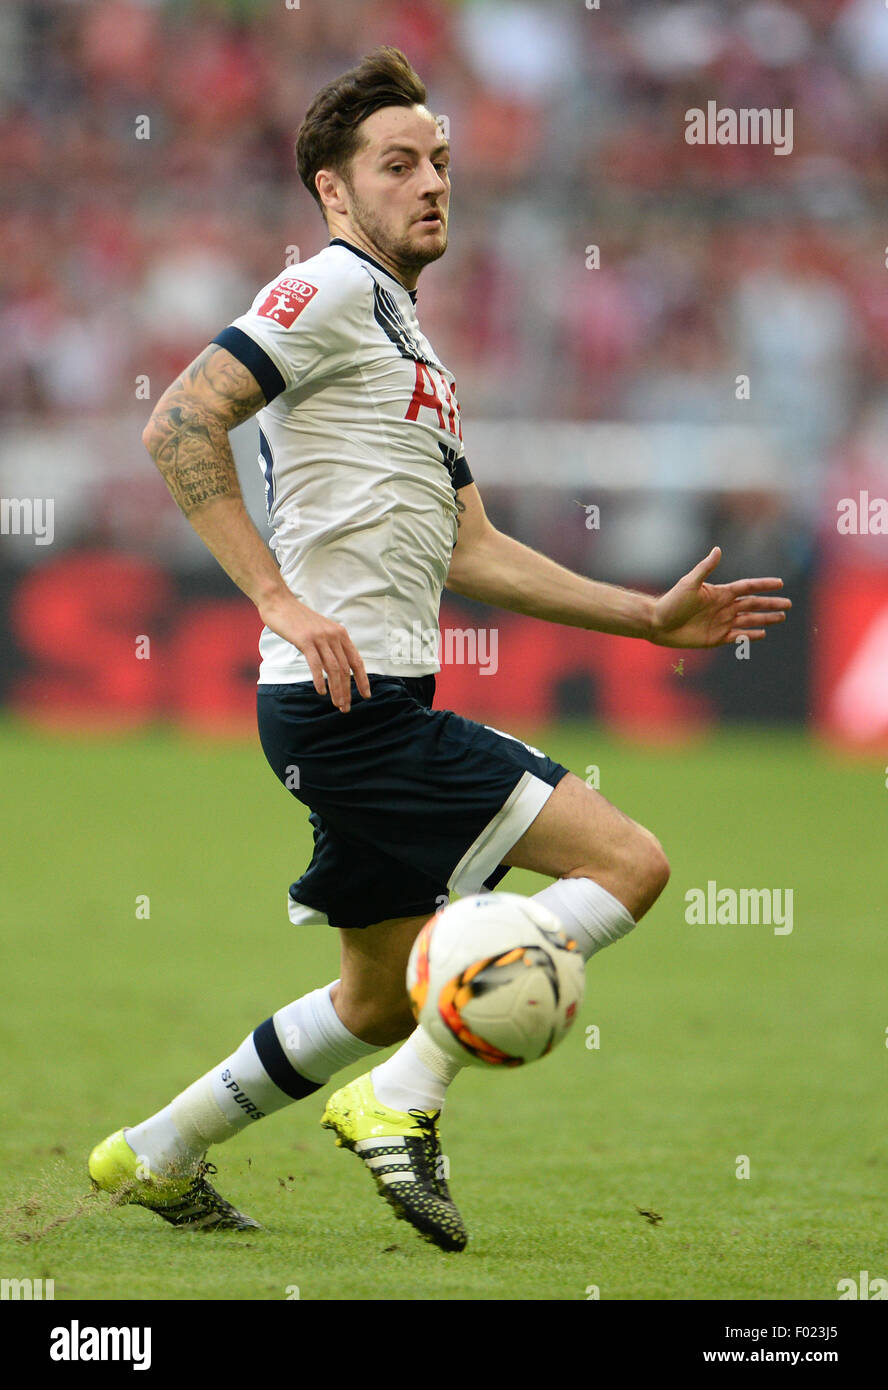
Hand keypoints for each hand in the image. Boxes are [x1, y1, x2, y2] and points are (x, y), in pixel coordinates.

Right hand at [258, 592, 370, 711]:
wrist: (279, 602)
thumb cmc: (298, 619)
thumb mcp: (320, 630)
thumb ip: (330, 645)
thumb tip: (337, 667)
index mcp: (340, 634)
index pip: (357, 661)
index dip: (363, 680)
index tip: (366, 695)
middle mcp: (334, 635)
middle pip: (345, 669)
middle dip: (347, 691)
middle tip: (345, 708)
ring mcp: (320, 638)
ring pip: (334, 669)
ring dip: (336, 690)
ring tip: (337, 704)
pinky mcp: (305, 640)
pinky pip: (316, 664)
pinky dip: (320, 680)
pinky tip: (321, 691)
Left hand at [650, 547, 790, 648]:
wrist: (658, 623)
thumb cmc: (671, 601)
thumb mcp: (689, 583)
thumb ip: (705, 568)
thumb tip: (718, 549)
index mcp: (720, 593)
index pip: (747, 587)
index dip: (763, 585)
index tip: (780, 583)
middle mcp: (724, 607)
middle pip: (753, 604)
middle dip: (771, 604)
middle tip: (788, 604)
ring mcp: (721, 622)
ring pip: (749, 620)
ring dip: (765, 619)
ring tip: (781, 618)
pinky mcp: (716, 638)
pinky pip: (738, 636)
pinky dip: (750, 635)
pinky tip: (762, 633)